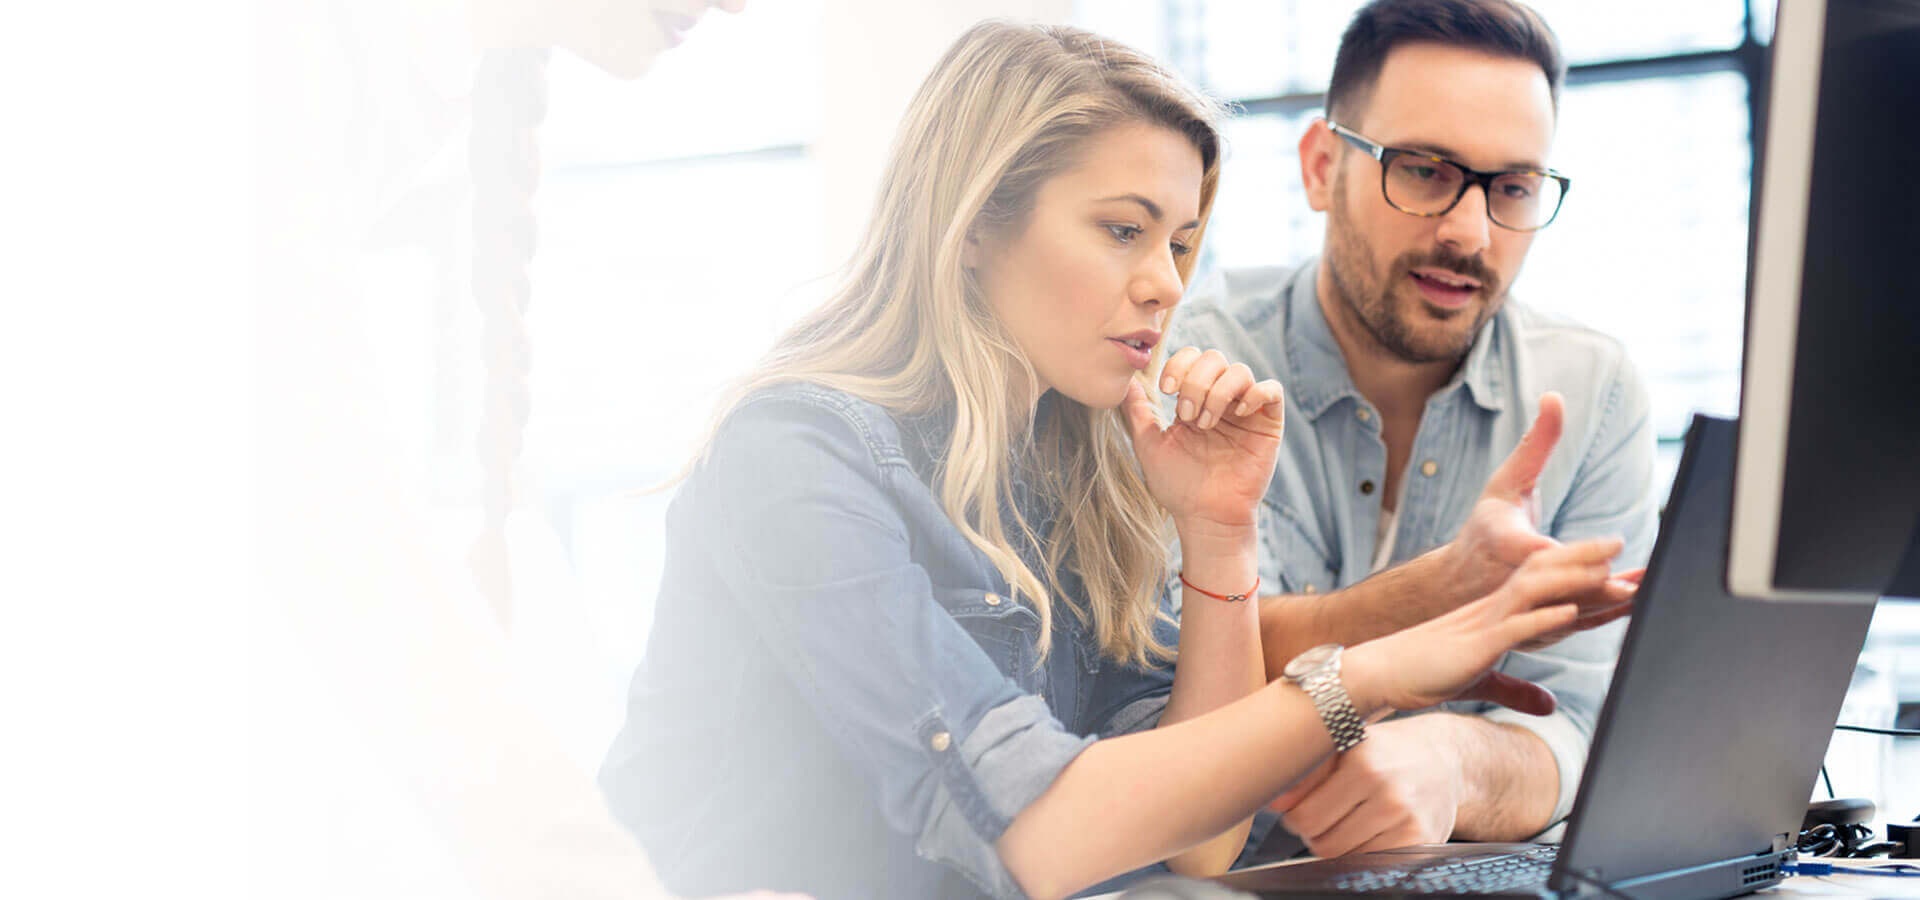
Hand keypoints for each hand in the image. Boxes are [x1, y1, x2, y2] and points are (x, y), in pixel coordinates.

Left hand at [1120, 348, 1284, 536]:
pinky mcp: (1269, 424)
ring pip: (1240, 370)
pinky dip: (1255, 393)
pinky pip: (1272, 390)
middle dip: (1195, 381)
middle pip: (1214, 358)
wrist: (1205, 516)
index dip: (1179, 365)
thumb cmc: (1177, 486)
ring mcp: (1245, 411)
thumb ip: (1138, 411)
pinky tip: (1239, 414)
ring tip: (1206, 423)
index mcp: (1194, 400)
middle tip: (1186, 415)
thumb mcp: (1149, 444)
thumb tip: (1125, 381)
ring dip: (1218, 392)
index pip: (1191, 358)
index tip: (1166, 390)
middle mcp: (1220, 400)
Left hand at [1268, 717, 1460, 856]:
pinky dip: (1363, 853)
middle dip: (1315, 835)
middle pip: (1323, 843)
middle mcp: (1389, 792)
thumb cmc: (1383, 751)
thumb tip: (1273, 802)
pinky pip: (1372, 863)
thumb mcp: (1344, 746)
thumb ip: (1306, 773)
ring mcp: (1408, 820)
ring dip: (1338, 845)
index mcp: (1363, 762)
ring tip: (1348, 821)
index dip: (1295, 818)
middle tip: (1323, 818)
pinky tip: (1368, 832)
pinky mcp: (1422, 841)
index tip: (1300, 810)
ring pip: (1346, 857)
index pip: (1305, 817)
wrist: (1444, 758)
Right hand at [1344, 538, 1625, 717]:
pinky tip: (1570, 611)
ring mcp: (1484, 624)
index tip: (1617, 564)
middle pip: (1544, 573)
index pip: (1544, 583)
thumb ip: (1517, 691)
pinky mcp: (1475, 646)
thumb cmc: (1423, 674)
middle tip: (1624, 544)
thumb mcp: (1480, 682)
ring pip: (1534, 591)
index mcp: (1496, 612)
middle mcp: (1492, 608)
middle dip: (1585, 558)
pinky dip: (1543, 618)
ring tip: (1610, 570)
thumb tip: (1550, 706)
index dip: (1579, 571)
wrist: (1377, 673)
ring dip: (1574, 579)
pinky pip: (1513, 627)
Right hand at [1437, 393, 1636, 636]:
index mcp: (1507, 545)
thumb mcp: (1505, 481)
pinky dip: (1607, 617)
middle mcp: (1516, 581)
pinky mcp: (1541, 628)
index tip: (1613, 546)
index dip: (1578, 553)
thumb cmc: (1486, 529)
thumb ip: (1536, 442)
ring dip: (1613, 606)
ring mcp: (1528, 610)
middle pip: (1565, 585)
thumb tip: (1555, 396)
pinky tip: (1637, 607)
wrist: (1454, 585)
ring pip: (1575, 610)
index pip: (1545, 551)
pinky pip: (1577, 624)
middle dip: (1604, 585)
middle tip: (1642, 581)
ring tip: (1649, 595)